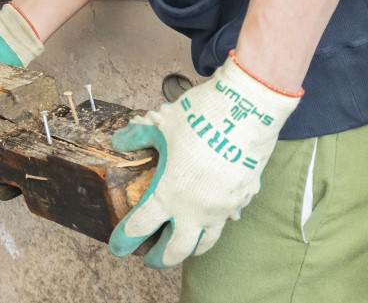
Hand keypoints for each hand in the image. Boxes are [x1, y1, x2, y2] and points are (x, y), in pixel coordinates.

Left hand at [107, 53, 300, 267]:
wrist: (249, 109)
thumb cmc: (201, 117)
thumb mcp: (162, 124)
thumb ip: (138, 137)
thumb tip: (120, 140)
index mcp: (169, 194)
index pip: (141, 226)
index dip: (125, 240)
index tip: (118, 247)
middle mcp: (196, 209)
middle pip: (176, 249)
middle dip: (160, 258)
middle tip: (150, 258)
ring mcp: (223, 207)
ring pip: (206, 241)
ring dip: (191, 248)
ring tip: (182, 247)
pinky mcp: (243, 197)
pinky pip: (228, 218)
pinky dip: (216, 222)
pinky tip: (212, 217)